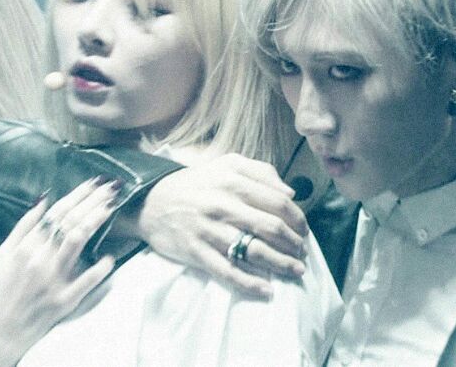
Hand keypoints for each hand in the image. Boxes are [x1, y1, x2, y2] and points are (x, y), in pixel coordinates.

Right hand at [0, 177, 118, 365]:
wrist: (3, 328)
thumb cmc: (4, 288)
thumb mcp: (4, 253)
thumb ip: (24, 226)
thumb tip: (43, 200)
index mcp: (27, 246)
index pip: (57, 213)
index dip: (77, 196)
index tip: (94, 183)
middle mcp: (40, 259)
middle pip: (70, 222)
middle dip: (92, 201)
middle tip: (111, 187)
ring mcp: (53, 279)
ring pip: (77, 242)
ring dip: (96, 221)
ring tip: (111, 206)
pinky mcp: (64, 300)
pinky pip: (86, 281)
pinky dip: (99, 268)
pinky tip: (110, 257)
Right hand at [137, 153, 308, 297]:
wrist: (151, 201)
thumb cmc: (196, 183)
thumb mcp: (227, 164)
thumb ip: (261, 171)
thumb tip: (290, 193)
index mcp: (233, 181)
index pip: (278, 203)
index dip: (298, 219)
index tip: (304, 230)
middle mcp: (223, 205)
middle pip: (271, 228)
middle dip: (293, 243)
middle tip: (302, 252)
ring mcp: (209, 230)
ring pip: (254, 251)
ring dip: (281, 264)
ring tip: (295, 270)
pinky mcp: (196, 252)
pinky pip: (228, 272)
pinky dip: (250, 283)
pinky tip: (267, 290)